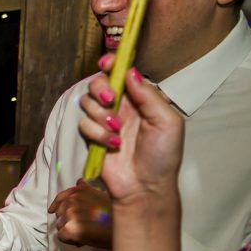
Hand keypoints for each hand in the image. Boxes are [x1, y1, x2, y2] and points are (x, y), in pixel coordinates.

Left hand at [47, 179, 111, 247]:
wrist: (125, 229)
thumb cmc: (116, 215)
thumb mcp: (102, 196)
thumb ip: (87, 191)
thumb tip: (79, 181)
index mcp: (80, 190)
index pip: (61, 197)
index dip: (57, 205)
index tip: (52, 210)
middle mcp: (73, 199)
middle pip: (59, 213)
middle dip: (67, 220)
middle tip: (82, 227)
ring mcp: (70, 213)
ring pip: (60, 225)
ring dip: (69, 230)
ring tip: (84, 233)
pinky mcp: (70, 228)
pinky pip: (61, 236)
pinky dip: (70, 240)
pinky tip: (82, 240)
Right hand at [79, 57, 184, 208]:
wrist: (146, 187)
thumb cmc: (163, 156)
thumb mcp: (167, 122)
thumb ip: (149, 96)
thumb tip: (130, 71)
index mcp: (141, 99)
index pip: (122, 73)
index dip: (112, 64)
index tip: (106, 63)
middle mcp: (121, 107)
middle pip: (98, 83)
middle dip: (101, 89)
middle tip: (112, 101)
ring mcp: (105, 122)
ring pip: (88, 102)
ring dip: (101, 116)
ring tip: (117, 132)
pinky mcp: (92, 137)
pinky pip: (84, 124)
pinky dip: (97, 134)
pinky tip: (112, 145)